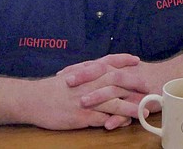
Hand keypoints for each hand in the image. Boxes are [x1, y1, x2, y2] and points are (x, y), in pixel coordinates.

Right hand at [25, 54, 148, 129]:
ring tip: (144, 109)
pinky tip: (124, 123)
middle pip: (116, 81)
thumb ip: (86, 72)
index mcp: (86, 72)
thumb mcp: (70, 74)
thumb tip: (99, 70)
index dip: (123, 60)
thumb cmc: (52, 88)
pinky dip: (115, 121)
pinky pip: (102, 119)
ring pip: (113, 102)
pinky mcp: (82, 117)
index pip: (108, 62)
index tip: (137, 59)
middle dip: (134, 83)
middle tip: (148, 86)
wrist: (33, 100)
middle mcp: (88, 84)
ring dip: (130, 106)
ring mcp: (86, 100)